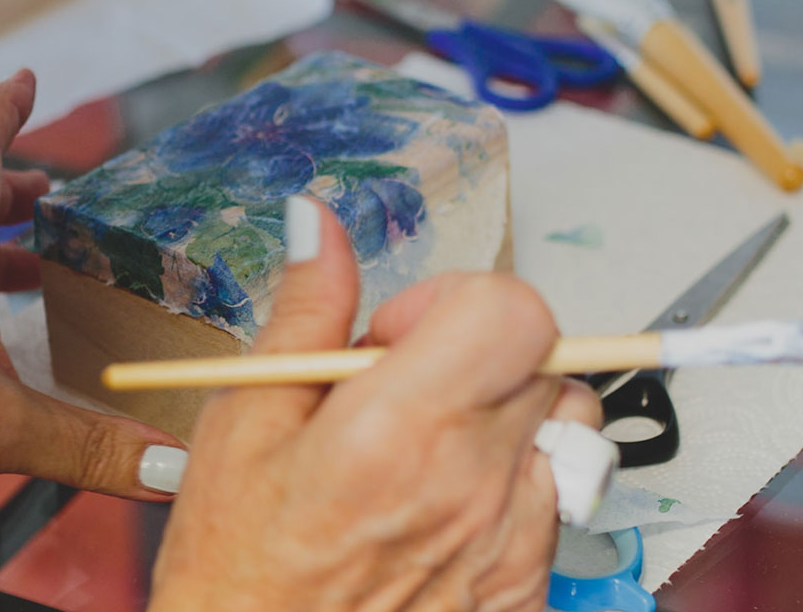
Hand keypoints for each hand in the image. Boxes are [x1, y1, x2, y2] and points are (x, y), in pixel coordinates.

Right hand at [149, 196, 601, 611]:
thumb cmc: (238, 568)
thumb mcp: (243, 424)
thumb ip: (304, 315)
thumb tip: (320, 226)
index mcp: (399, 430)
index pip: (515, 311)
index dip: (460, 299)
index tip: (405, 331)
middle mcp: (471, 485)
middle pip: (544, 357)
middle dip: (479, 350)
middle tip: (405, 387)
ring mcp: (509, 541)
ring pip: (564, 427)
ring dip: (510, 416)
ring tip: (433, 446)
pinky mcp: (524, 587)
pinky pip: (556, 503)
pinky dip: (514, 489)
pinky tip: (442, 508)